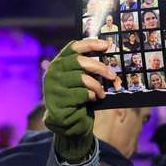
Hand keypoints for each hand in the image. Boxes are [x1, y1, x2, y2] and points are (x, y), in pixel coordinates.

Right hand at [43, 38, 117, 161]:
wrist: (67, 122)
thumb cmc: (76, 97)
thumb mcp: (79, 79)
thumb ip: (85, 67)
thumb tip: (106, 52)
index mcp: (57, 63)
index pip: (73, 48)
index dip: (90, 44)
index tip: (106, 45)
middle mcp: (53, 73)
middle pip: (80, 62)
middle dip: (100, 68)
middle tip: (112, 75)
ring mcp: (53, 87)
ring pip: (83, 79)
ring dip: (97, 86)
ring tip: (102, 93)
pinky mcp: (59, 101)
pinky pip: (82, 94)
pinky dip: (92, 96)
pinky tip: (93, 99)